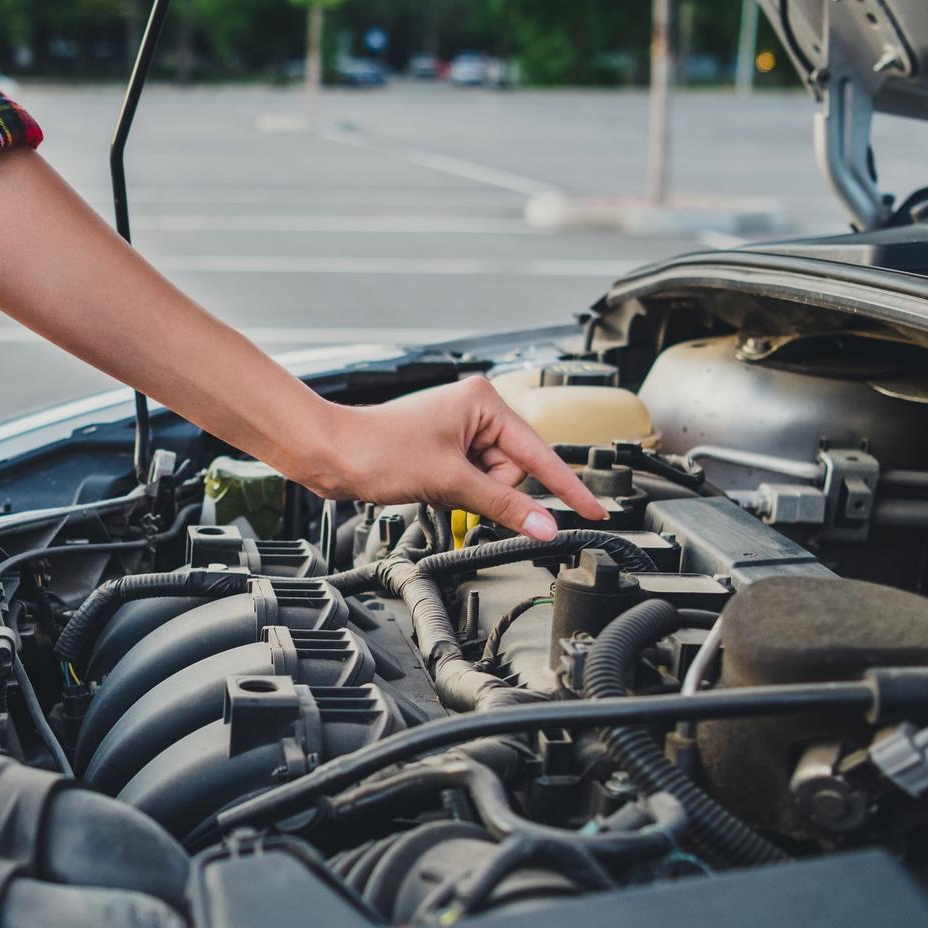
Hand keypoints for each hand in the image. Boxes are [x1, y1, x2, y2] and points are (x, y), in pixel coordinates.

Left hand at [309, 379, 609, 539]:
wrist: (331, 455)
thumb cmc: (377, 450)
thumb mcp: (449, 481)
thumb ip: (503, 505)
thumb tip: (544, 525)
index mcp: (485, 401)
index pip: (539, 454)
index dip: (567, 488)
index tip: (596, 511)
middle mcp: (477, 409)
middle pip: (514, 469)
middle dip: (490, 488)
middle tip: (452, 485)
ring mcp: (460, 429)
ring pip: (493, 480)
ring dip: (471, 492)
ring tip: (434, 482)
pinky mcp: (445, 449)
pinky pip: (472, 481)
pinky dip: (460, 492)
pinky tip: (433, 486)